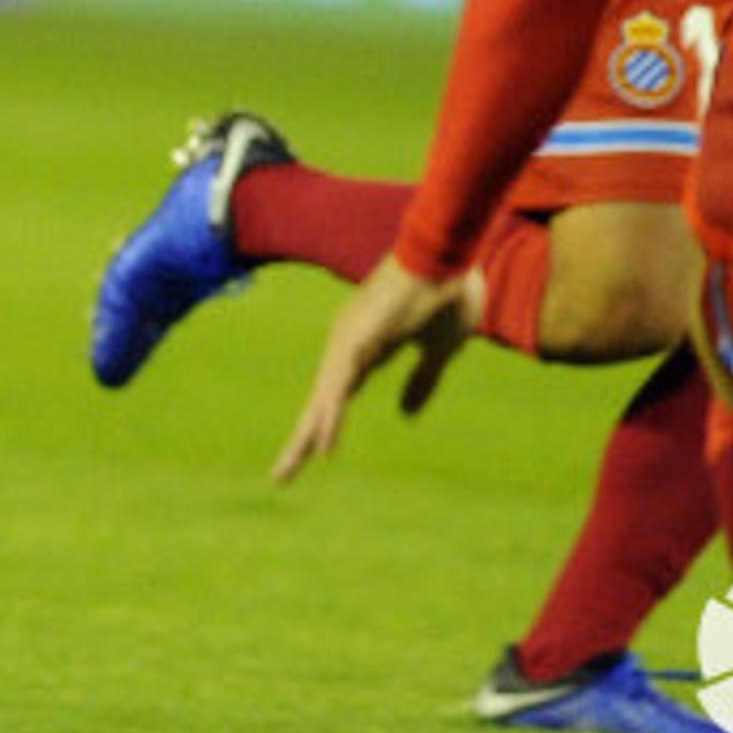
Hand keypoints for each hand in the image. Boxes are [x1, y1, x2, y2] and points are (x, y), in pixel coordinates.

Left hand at [271, 258, 478, 483]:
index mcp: (366, 351)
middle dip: (302, 440)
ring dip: (312, 432)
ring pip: (325, 396)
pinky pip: (340, 382)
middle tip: (280, 477)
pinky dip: (330, 412)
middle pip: (321, 401)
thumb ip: (421, 382)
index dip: (325, 427)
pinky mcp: (361, 336)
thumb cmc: (445, 293)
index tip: (312, 456)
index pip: (337, 398)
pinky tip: (322, 441)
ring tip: (292, 468)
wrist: (452, 254)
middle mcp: (349, 346)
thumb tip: (406, 415)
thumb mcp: (439, 351)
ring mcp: (351, 340)